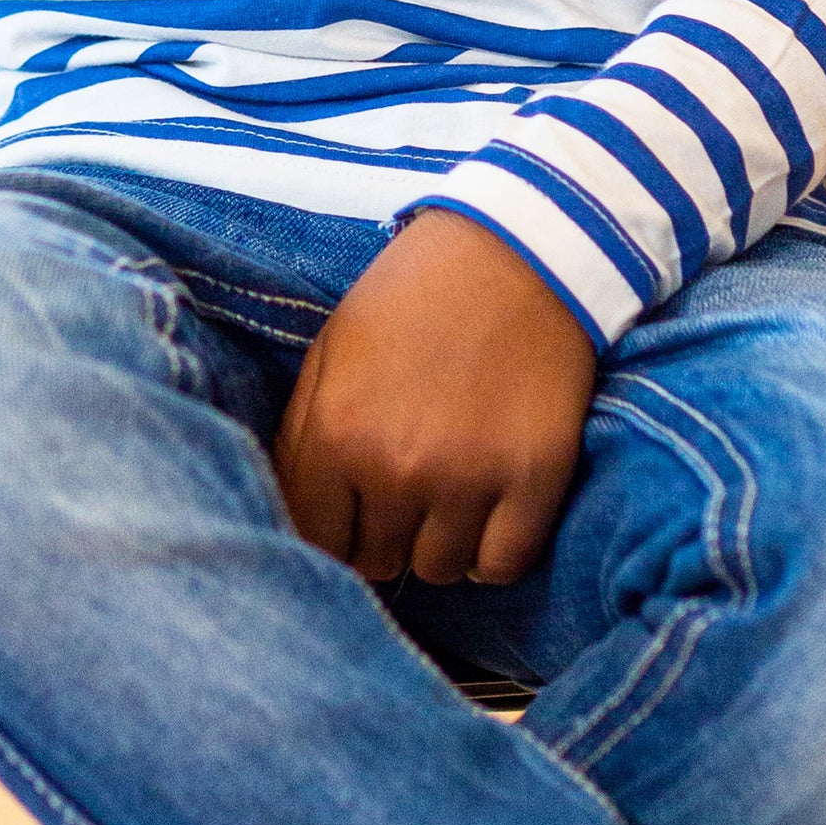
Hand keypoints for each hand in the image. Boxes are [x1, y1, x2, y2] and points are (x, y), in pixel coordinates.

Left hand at [272, 206, 598, 587]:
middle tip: (405, 484)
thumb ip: (303, 437)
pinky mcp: (533, 482)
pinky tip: (488, 503)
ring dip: (439, 539)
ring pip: (439, 571)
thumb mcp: (332, 351)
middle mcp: (398, 468)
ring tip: (448, 485)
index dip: (332, 529)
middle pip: (377, 563)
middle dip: (384, 532)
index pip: (314, 540)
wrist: (513, 252)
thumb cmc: (411, 297)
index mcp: (337, 433)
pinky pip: (501, 566)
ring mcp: (469, 480)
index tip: (350, 512)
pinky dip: (492, 549)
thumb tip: (292, 514)